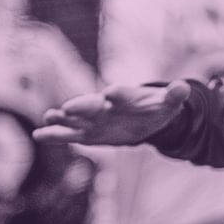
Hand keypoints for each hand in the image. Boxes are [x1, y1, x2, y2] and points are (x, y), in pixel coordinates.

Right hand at [35, 82, 187, 146]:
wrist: (144, 117)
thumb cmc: (155, 108)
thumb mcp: (167, 104)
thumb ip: (174, 96)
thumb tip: (185, 87)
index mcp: (125, 96)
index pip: (121, 93)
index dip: (117, 93)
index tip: (111, 93)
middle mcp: (104, 106)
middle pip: (91, 105)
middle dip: (80, 106)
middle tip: (66, 107)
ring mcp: (93, 120)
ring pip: (75, 119)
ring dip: (61, 119)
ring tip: (47, 118)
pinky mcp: (88, 134)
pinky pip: (69, 135)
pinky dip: (54, 135)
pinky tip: (38, 135)